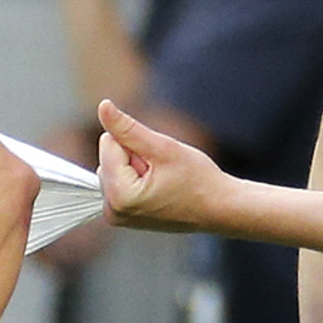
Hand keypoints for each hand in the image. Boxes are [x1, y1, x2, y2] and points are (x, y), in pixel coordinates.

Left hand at [95, 98, 230, 232]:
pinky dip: (135, 179)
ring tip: (163, 180)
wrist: (219, 209)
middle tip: (163, 171)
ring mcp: (117, 217)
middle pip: (108, 158)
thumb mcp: (163, 148)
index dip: (136, 143)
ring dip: (136, 168)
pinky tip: (158, 188)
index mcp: (119, 196)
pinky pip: (119, 184)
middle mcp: (112, 212)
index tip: (158, 161)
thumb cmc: (198, 181)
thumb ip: (127, 128)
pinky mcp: (122, 217)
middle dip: (134, 157)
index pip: (107, 144)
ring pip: (113, 170)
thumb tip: (103, 106)